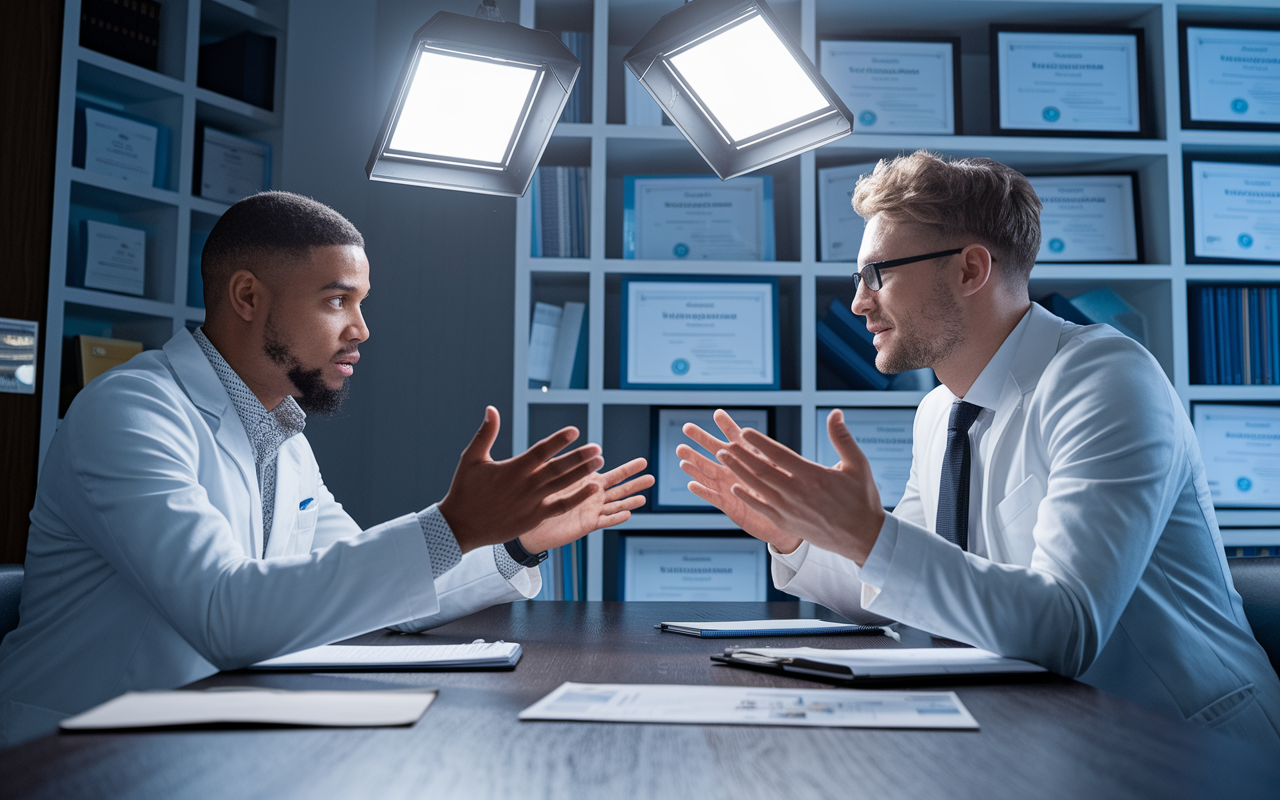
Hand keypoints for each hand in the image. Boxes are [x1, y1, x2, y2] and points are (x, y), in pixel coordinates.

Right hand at [438, 406, 603, 552]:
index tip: (575, 431)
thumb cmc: (464, 490)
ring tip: (599, 462)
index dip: (558, 441)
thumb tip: (491, 408)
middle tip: (597, 448)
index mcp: (512, 469)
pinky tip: (592, 489)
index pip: (540, 451)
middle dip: (579, 457)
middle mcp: (525, 485)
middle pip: (558, 468)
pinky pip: (561, 506)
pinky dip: (577, 498)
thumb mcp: (471, 458)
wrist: (460, 527)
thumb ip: (485, 433)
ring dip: (582, 473)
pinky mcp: (534, 518)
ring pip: (563, 486)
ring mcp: (531, 502)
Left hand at [518, 458, 654, 551]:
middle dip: (636, 481)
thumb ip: (566, 464)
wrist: (529, 522)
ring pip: (616, 504)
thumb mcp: (552, 475)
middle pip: (620, 487)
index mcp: (587, 482)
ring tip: (646, 496)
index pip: (613, 474)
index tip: (643, 461)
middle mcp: (593, 495)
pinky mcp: (586, 524)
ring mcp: (591, 510)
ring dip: (630, 500)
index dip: (629, 469)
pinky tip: (628, 513)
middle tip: (652, 475)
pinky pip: (604, 520)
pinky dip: (615, 517)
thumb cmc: (538, 496)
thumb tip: (573, 447)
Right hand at [677, 409, 802, 553]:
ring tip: (681, 453)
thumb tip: (777, 441)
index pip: (738, 438)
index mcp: (751, 460)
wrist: (786, 522)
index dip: (728, 426)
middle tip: (687, 428)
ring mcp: (730, 487)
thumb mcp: (782, 472)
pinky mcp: (729, 506)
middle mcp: (737, 471)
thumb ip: (775, 456)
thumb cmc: (786, 496)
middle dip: (702, 440)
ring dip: (695, 463)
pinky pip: (713, 497)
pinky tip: (691, 483)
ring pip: (710, 473)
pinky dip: (702, 491)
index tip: (718, 413)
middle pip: (716, 451)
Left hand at [715, 409, 884, 565]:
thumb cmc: (862, 499)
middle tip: (724, 444)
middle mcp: (796, 492)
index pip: (778, 454)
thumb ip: (842, 438)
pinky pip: (761, 508)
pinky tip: (735, 488)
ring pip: (757, 487)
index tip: (744, 432)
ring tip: (724, 459)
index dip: (758, 442)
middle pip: (761, 470)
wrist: (864, 537)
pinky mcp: (787, 523)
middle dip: (740, 456)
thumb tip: (835, 413)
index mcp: (812, 475)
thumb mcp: (858, 465)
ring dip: (738, 472)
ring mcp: (789, 509)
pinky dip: (746, 497)